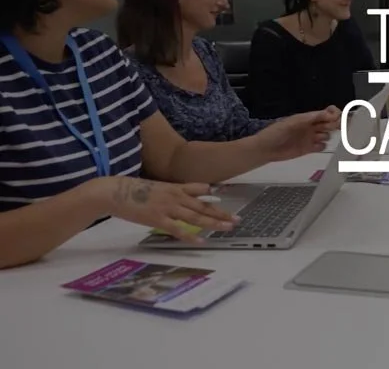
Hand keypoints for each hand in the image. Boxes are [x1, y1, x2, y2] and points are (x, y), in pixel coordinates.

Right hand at [94, 176, 238, 242]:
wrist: (113, 191)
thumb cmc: (131, 189)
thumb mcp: (155, 186)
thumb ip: (169, 192)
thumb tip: (178, 198)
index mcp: (174, 187)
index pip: (199, 189)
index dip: (214, 194)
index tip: (227, 197)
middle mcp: (175, 197)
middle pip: (203, 206)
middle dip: (222, 213)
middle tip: (237, 219)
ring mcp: (168, 208)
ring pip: (196, 217)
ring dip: (214, 223)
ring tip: (228, 227)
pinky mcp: (158, 220)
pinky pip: (178, 230)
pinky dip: (191, 236)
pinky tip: (202, 241)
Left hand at [255, 105, 340, 160]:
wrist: (266, 149)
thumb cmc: (275, 132)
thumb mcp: (292, 122)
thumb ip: (309, 118)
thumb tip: (325, 114)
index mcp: (308, 118)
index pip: (326, 113)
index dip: (334, 114)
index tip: (337, 117)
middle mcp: (311, 127)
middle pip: (330, 123)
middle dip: (335, 124)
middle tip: (334, 126)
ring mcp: (310, 138)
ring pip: (327, 135)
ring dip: (328, 135)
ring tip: (320, 136)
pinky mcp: (309, 149)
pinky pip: (321, 146)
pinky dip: (322, 146)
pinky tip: (317, 146)